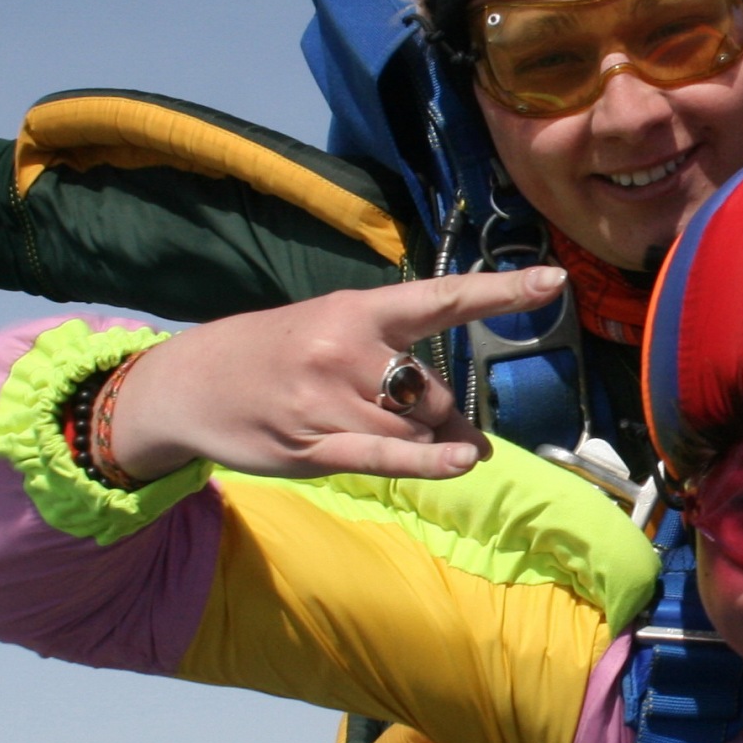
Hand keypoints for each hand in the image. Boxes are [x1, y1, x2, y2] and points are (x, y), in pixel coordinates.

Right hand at [105, 267, 567, 482]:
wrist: (187, 384)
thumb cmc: (273, 357)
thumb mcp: (332, 340)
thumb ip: (399, 376)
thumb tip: (470, 437)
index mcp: (356, 311)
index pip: (442, 298)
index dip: (502, 292)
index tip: (556, 280)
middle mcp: (347, 350)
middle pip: (432, 394)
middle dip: (437, 415)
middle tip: (418, 423)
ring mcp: (329, 400)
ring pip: (415, 430)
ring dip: (420, 442)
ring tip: (375, 431)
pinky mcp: (314, 446)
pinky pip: (388, 456)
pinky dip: (431, 461)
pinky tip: (464, 462)